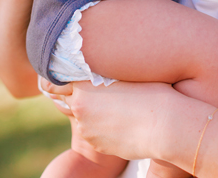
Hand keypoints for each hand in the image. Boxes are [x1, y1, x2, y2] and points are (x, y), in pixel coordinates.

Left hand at [43, 78, 174, 160]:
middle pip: (67, 101)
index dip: (56, 82)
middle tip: (94, 94)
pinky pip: (94, 133)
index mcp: (81, 86)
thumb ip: (96, 74)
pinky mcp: (97, 145)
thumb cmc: (149, 91)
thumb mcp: (119, 74)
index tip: (60, 80)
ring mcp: (87, 129)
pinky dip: (101, 129)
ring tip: (113, 109)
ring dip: (90, 114)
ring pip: (82, 119)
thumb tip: (86, 72)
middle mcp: (79, 107)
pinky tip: (119, 123)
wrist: (165, 124)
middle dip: (77, 97)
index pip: (53, 84)